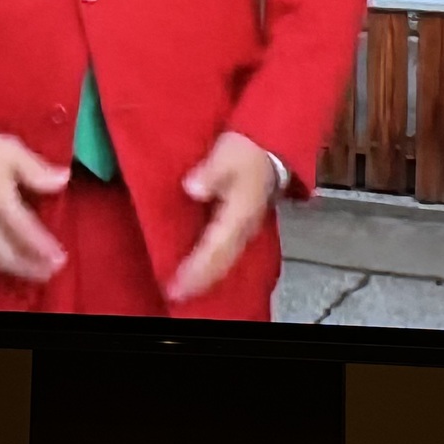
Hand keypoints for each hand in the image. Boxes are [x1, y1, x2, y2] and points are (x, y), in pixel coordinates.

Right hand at [0, 130, 71, 281]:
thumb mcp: (12, 152)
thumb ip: (37, 170)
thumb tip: (62, 180)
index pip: (24, 231)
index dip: (42, 248)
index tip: (59, 258)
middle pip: (6, 255)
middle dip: (29, 268)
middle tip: (50, 272)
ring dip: (13, 269)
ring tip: (32, 271)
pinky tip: (6, 262)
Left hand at [167, 132, 279, 303]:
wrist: (270, 149)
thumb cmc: (246, 151)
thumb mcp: (227, 154)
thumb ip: (210, 172)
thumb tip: (193, 188)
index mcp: (239, 214)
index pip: (216, 248)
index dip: (196, 268)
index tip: (176, 284)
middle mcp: (244, 229)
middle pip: (221, 263)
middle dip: (198, 281)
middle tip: (173, 294)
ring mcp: (245, 232)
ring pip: (225, 263)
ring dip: (205, 278)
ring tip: (183, 290)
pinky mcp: (242, 230)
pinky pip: (226, 255)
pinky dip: (212, 268)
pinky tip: (199, 273)